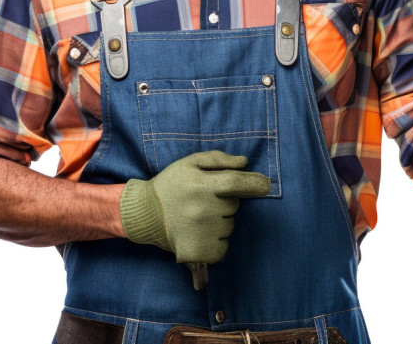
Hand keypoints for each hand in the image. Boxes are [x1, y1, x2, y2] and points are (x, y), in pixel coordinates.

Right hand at [119, 151, 271, 263]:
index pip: (237, 183)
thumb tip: (245, 162)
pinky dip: (217, 241)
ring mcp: (202, 232)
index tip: (266, 185)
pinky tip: (201, 233)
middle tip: (205, 200)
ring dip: (221, 221)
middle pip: (234, 205)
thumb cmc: (171, 184)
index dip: (255, 183)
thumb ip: (219, 160)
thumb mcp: (190, 162)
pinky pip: (223, 246)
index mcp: (202, 185)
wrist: (146, 213)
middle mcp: (204, 209)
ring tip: (199, 216)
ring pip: (229, 226)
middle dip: (226, 201)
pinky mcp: (200, 252)